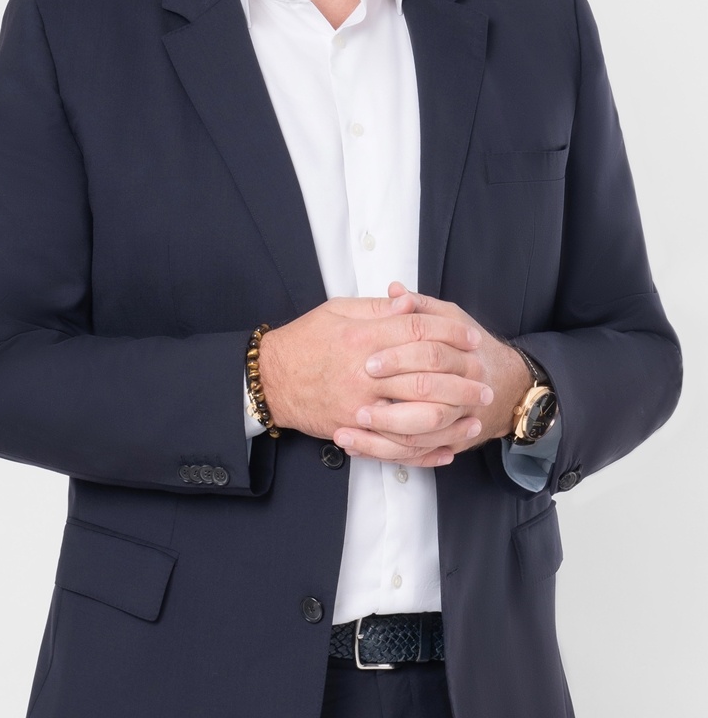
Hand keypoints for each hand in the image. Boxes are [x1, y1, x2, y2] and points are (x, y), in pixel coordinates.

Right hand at [257, 288, 499, 466]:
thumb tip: (410, 303)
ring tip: (474, 415)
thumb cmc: (305, 340)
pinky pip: (397, 447)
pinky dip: (426, 451)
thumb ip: (377, 308)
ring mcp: (360, 407)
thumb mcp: (338, 310)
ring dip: (452, 416)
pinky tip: (448, 447)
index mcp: (362, 338)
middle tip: (485, 381)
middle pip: (426, 376)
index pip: (418, 332)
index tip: (471, 339)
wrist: (270, 379)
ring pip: (417, 416)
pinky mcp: (354, 431)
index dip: (450, 333)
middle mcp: (364, 373)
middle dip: (462, 380)